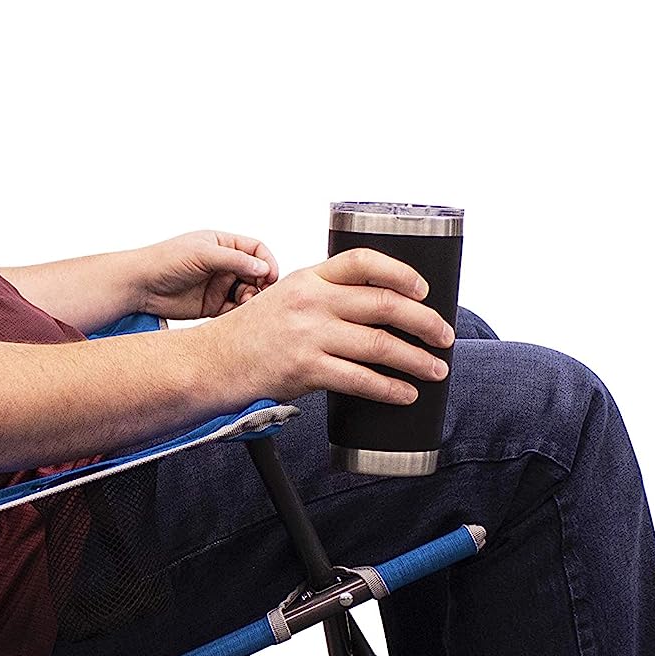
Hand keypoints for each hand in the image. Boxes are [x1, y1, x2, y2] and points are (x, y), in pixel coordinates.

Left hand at [133, 230, 280, 319]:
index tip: (271, 277)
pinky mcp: (212, 306)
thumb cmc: (165, 260)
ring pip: (248, 293)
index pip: (256, 250)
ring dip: (251, 300)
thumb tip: (264, 267)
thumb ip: (235, 260)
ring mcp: (219, 285)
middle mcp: (223, 264)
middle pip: (256, 274)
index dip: (267, 262)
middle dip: (262, 284)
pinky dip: (240, 314)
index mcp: (223, 245)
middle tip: (258, 294)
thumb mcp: (202, 254)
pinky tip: (237, 316)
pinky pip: (234, 310)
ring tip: (244, 304)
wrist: (140, 285)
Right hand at [202, 247, 455, 405]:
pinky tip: (405, 394)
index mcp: (308, 277)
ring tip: (434, 370)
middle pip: (384, 303)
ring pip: (380, 344)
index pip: (364, 261)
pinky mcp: (305, 368)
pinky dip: (390, 388)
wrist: (211, 363)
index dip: (402, 273)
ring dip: (416, 359)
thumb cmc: (248, 336)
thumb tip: (372, 312)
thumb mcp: (283, 298)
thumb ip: (322, 298)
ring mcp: (309, 335)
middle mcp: (311, 301)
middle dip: (424, 322)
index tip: (424, 290)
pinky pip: (361, 379)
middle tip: (444, 335)